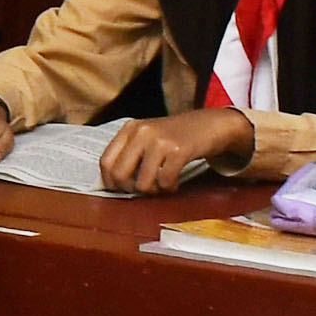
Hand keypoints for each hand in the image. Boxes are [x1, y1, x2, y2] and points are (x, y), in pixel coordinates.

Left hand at [102, 110, 253, 192]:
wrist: (210, 124)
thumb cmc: (177, 136)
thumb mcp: (148, 136)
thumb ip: (131, 153)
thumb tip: (113, 184)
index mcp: (130, 128)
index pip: (105, 161)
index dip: (110, 182)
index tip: (121, 190)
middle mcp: (141, 132)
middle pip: (119, 174)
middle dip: (130, 190)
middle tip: (144, 190)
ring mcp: (159, 140)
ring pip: (142, 183)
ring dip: (153, 191)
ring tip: (162, 185)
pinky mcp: (178, 151)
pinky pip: (165, 182)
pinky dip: (169, 188)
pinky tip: (175, 182)